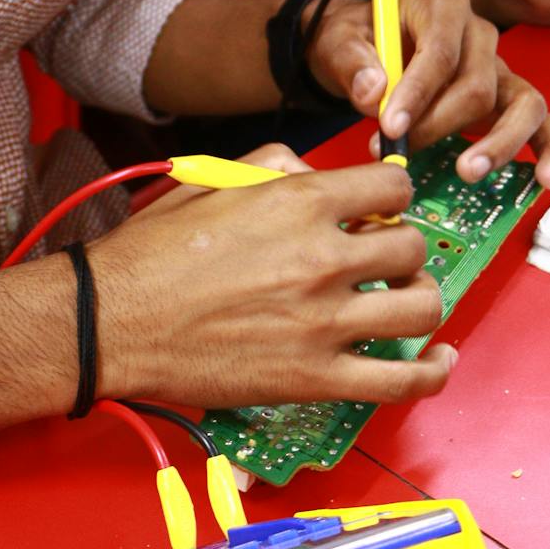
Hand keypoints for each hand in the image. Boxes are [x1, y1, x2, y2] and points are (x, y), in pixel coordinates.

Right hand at [89, 159, 455, 410]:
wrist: (112, 321)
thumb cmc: (154, 252)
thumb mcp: (213, 179)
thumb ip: (277, 167)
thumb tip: (320, 177)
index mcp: (301, 203)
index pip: (394, 187)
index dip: (391, 196)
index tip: (379, 209)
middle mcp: (323, 259)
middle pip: (413, 247)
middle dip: (401, 248)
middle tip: (378, 258)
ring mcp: (325, 324)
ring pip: (423, 307)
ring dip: (418, 299)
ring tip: (397, 300)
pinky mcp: (316, 379)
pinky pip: (403, 381)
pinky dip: (432, 371)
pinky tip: (437, 357)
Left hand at [307, 0, 549, 186]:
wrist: (367, 46)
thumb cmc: (357, 41)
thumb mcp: (338, 41)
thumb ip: (352, 62)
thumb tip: (373, 92)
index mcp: (442, 6)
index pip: (440, 51)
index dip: (417, 92)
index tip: (389, 127)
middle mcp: (479, 33)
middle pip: (478, 85)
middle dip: (439, 126)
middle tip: (399, 154)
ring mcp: (499, 67)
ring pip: (522, 103)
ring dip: (499, 143)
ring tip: (466, 172)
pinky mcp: (509, 98)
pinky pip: (541, 121)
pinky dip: (548, 150)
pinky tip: (544, 179)